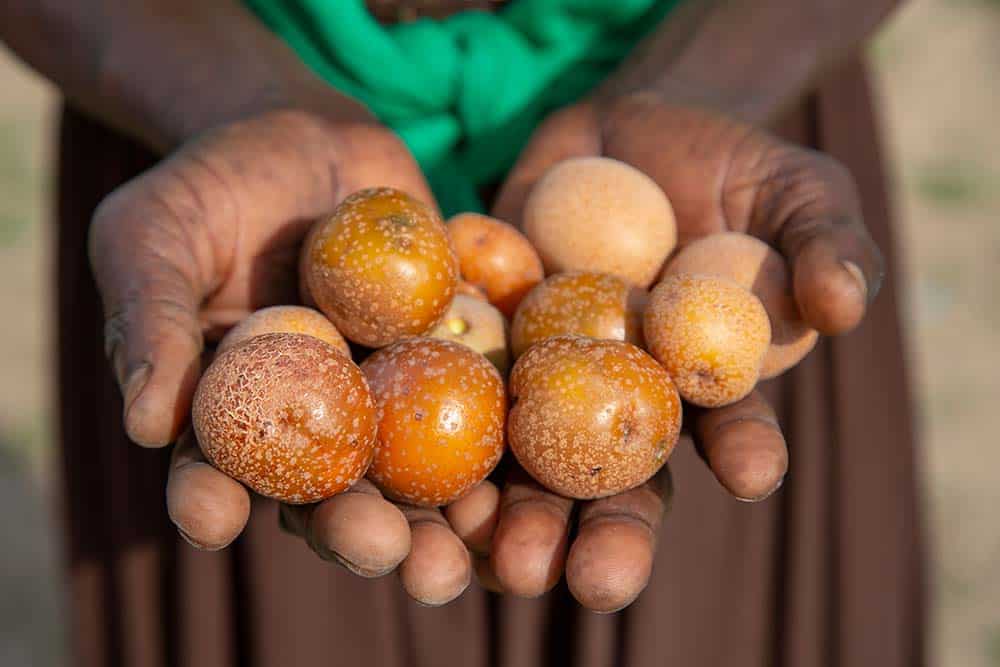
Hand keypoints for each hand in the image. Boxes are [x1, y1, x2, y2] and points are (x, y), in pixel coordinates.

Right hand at [91, 110, 472, 604]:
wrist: (305, 131)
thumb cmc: (210, 184)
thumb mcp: (156, 235)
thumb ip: (152, 322)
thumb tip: (144, 425)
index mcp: (234, 409)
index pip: (216, 471)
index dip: (211, 502)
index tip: (216, 520)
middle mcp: (316, 418)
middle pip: (333, 493)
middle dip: (356, 531)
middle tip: (383, 550)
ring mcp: (387, 390)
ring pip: (416, 467)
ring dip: (444, 513)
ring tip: (465, 548)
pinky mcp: (447, 352)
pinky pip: (479, 388)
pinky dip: (503, 424)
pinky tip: (523, 453)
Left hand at [478, 93, 883, 610]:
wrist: (627, 129)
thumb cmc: (730, 167)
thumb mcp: (796, 190)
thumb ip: (824, 241)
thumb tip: (845, 304)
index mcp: (699, 387)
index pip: (723, 435)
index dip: (739, 454)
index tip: (750, 474)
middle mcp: (616, 400)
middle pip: (607, 480)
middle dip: (599, 534)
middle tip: (585, 581)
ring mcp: (542, 374)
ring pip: (518, 457)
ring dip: (506, 514)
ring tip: (496, 555)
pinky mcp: (480, 336)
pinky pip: (454, 373)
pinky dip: (431, 412)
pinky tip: (409, 461)